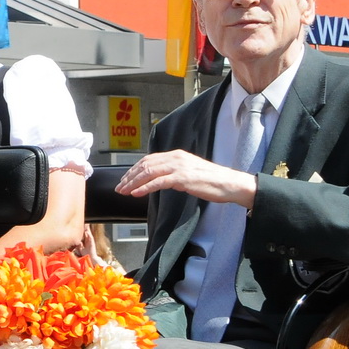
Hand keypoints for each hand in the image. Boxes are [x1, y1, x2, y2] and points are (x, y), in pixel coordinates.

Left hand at [115, 149, 257, 207]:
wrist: (230, 184)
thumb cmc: (212, 181)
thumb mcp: (189, 172)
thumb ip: (174, 172)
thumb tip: (159, 179)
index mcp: (177, 155)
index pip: (149, 160)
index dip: (134, 169)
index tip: (125, 179)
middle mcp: (176, 158)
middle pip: (145, 165)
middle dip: (129, 177)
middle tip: (119, 187)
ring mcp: (179, 167)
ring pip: (149, 172)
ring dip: (133, 182)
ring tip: (124, 191)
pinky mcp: (183, 178)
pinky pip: (159, 182)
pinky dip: (145, 188)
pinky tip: (136, 193)